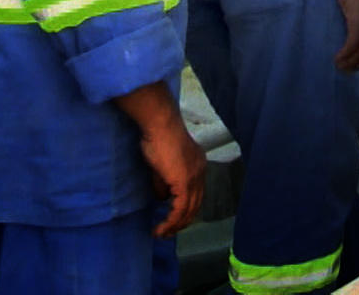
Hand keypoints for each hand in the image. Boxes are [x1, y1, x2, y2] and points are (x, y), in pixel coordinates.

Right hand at [140, 121, 207, 236]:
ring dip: (175, 225)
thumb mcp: (161, 166)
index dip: (185, 209)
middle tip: (167, 233)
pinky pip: (180, 208)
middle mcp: (200, 173)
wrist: (161, 125)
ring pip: (189, 209)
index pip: (195, 194)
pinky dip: (171, 220)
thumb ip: (164, 183)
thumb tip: (163, 198)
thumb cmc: (158, 139)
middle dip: (181, 222)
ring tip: (162, 234)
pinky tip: (162, 227)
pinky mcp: (184, 182)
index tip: (173, 221)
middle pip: (195, 204)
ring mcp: (194, 177)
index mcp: (197, 167)